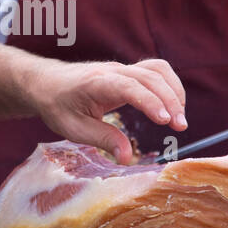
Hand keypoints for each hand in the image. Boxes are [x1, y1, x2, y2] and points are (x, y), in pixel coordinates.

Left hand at [22, 57, 186, 163]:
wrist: (47, 83)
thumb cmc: (58, 105)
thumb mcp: (73, 128)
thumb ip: (102, 139)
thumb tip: (126, 158)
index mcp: (97, 83)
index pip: (129, 87)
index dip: (149, 101)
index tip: (164, 120)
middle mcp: (113, 70)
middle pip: (150, 77)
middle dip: (170, 100)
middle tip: (180, 128)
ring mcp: (122, 68)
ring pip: (157, 70)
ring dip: (174, 92)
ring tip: (179, 120)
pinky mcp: (129, 72)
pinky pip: (156, 71)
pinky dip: (170, 86)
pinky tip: (173, 107)